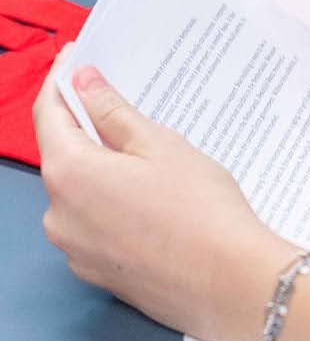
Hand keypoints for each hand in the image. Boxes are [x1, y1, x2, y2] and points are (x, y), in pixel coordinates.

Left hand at [33, 57, 291, 340]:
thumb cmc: (199, 209)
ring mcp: (75, 250)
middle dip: (87, 127)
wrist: (229, 283)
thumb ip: (111, 112)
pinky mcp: (98, 273)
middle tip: (120, 100)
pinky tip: (151, 197)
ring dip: (103, 168)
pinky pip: (94, 224)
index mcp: (68, 174)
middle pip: (64, 156)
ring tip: (149, 154)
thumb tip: (82, 82)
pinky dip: (112, 203)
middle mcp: (59, 215)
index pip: (49, 115)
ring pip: (80, 192)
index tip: (74, 58)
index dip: (60, 82)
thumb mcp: (158, 144)